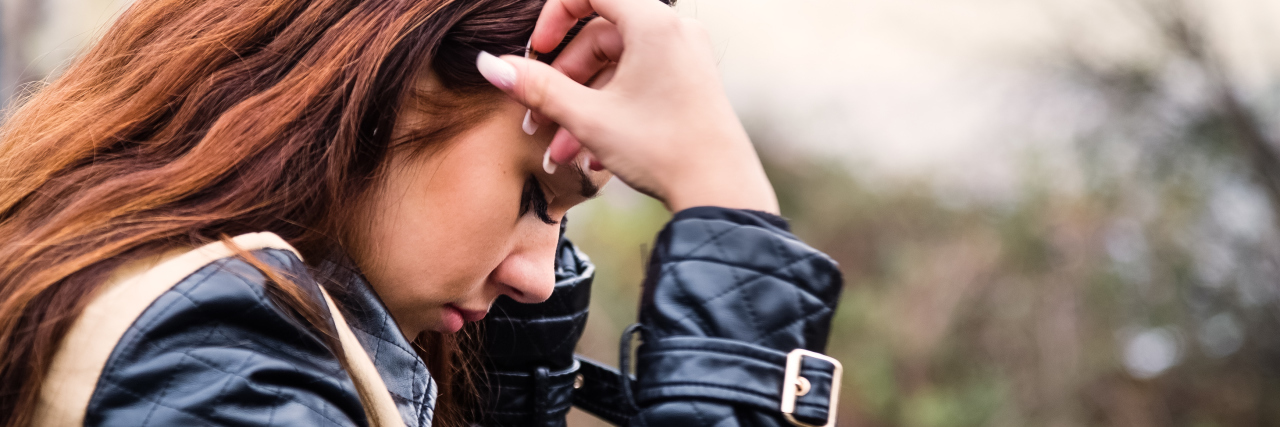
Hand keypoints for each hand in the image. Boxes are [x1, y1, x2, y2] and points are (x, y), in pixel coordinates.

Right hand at [475, 0, 778, 213]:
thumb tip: (489, 64)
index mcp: (653, 23)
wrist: (721, 192)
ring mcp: (685, 58)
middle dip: (561, 79)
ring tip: (559, 149)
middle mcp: (674, 31)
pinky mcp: (689, 85)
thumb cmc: (661, 149)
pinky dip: (610, 111)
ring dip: (581, 105)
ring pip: (616, 67)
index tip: (534, 53)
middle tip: (535, 116)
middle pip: (599, 35)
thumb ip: (536, 86)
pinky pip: (638, 83)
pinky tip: (591, 156)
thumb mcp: (588, 117)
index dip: (553, 17)